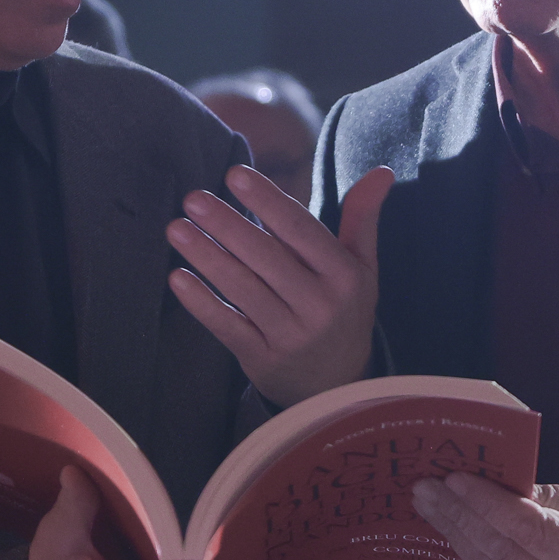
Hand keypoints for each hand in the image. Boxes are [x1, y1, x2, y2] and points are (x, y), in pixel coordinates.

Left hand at [167, 165, 393, 407]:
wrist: (339, 386)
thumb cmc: (344, 311)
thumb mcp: (363, 268)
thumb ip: (362, 219)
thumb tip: (382, 172)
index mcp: (345, 276)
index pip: (301, 230)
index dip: (268, 200)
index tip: (235, 174)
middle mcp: (320, 305)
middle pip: (266, 257)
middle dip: (227, 224)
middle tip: (193, 198)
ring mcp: (291, 335)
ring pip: (243, 288)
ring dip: (206, 256)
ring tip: (176, 228)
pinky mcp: (264, 360)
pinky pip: (228, 326)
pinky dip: (201, 303)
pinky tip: (178, 277)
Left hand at [412, 473, 558, 559]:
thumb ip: (556, 497)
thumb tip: (502, 484)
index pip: (534, 529)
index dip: (491, 504)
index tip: (457, 479)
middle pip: (504, 550)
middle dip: (461, 515)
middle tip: (427, 488)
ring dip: (456, 535)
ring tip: (429, 505)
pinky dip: (471, 558)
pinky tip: (453, 532)